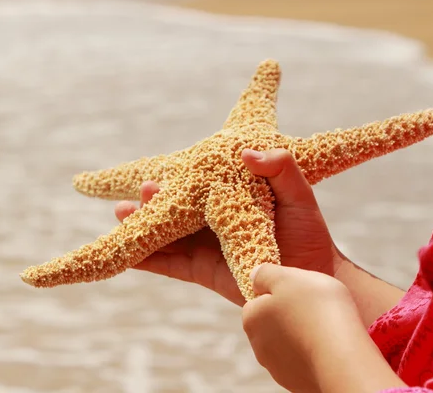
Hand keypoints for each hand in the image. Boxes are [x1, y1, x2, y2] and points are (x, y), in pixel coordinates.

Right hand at [114, 149, 341, 305]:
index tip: (159, 169)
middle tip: (141, 189)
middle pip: (174, 208)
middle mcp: (212, 221)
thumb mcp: (299, 193)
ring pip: (165, 233)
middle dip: (152, 199)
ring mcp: (205, 247)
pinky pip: (169, 263)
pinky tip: (126, 253)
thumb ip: (281, 169)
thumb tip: (248, 153)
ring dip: (141, 224)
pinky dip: (146, 258)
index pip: (196, 186)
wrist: (311, 279)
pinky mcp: (202, 271)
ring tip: (120, 212)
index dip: (176, 178)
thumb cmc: (308, 234)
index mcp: (229, 199)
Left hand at [242, 264, 406, 392]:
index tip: (298, 291)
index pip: (258, 300)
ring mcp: (276, 367)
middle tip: (314, 308)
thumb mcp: (287, 276)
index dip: (279, 292)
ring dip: (301, 335)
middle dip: (289, 315)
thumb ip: (266, 273)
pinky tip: (328, 348)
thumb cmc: (316, 308)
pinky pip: (303, 362)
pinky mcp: (295, 382)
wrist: (343, 356)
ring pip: (287, 343)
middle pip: (272, 322)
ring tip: (325, 328)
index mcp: (252, 318)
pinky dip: (312, 354)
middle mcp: (258, 345)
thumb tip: (255, 276)